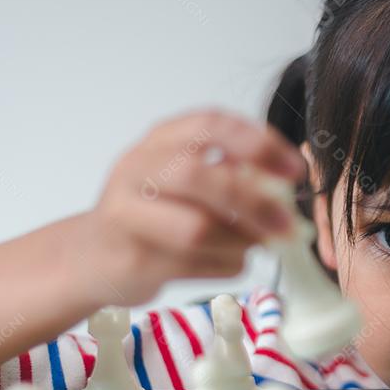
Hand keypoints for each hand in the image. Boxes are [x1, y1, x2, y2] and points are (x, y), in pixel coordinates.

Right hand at [70, 109, 305, 305]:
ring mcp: (126, 215)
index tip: (296, 171)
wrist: (94, 256)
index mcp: (159, 140)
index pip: (211, 124)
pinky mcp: (131, 259)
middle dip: (253, 202)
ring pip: (196, 228)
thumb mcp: (187, 178)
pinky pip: (194, 265)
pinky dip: (226, 265)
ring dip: (242, 241)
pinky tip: (232, 261)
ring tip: (261, 245)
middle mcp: (137, 169)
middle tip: (289, 224)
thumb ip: (231, 170)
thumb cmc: (155, 213)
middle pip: (198, 177)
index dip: (259, 145)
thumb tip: (290, 179)